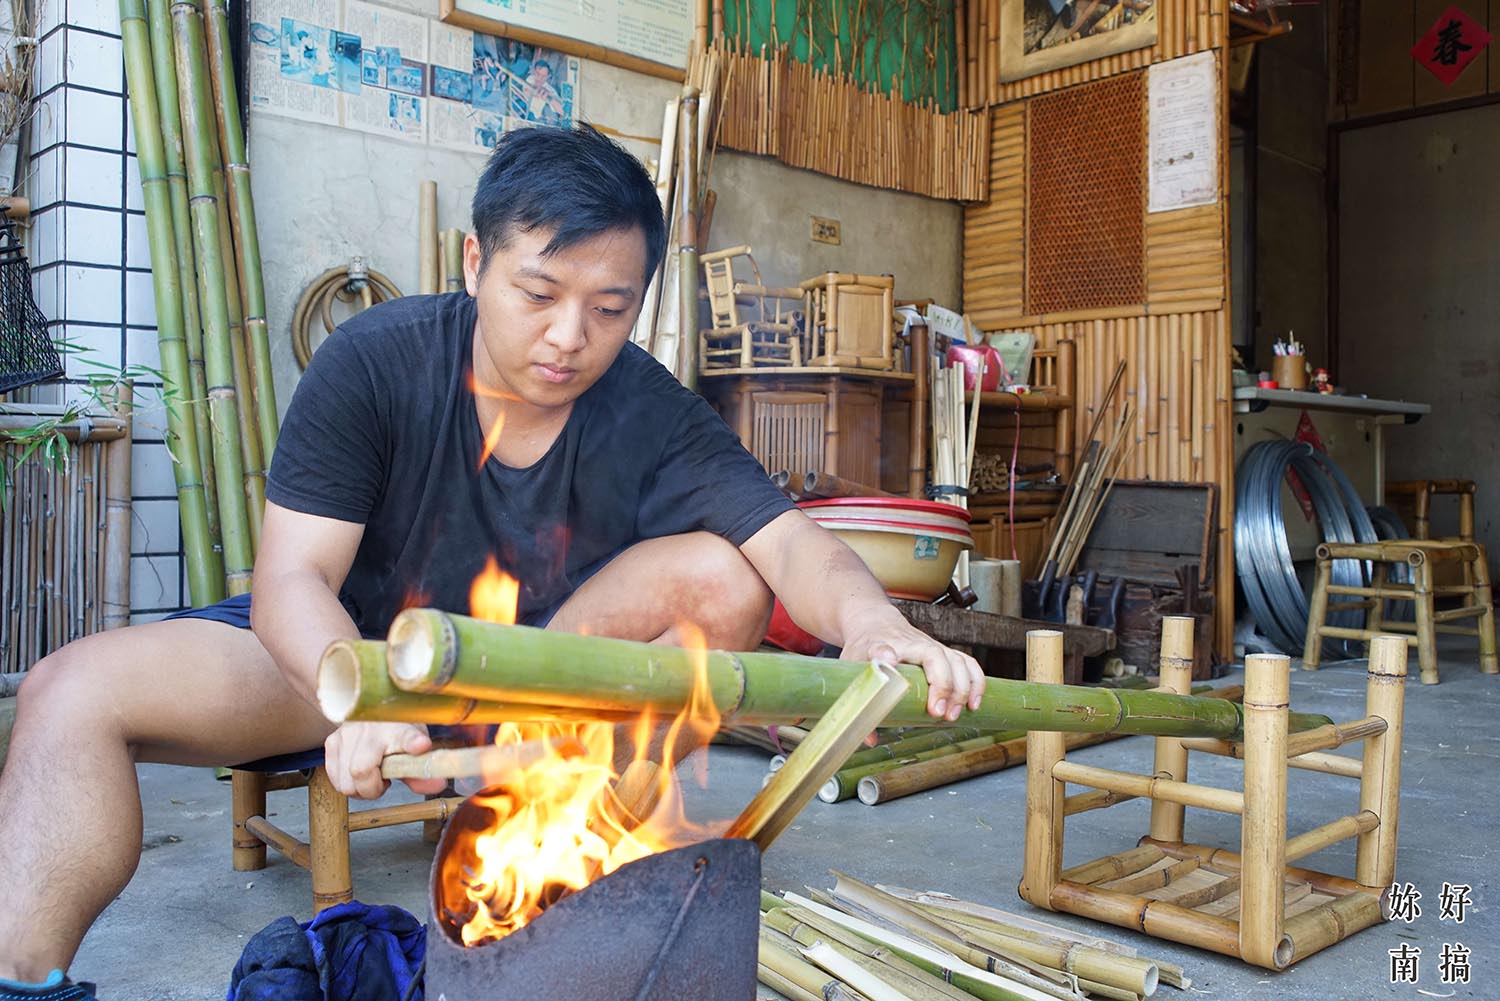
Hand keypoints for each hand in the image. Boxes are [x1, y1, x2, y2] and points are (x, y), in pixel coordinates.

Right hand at [324, 721, 444, 798]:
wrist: (375, 711)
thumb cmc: (398, 732)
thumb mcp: (416, 749)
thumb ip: (422, 772)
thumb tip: (438, 786)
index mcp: (398, 729)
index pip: (405, 736)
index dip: (413, 742)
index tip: (421, 744)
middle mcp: (370, 729)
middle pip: (360, 772)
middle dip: (372, 789)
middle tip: (383, 781)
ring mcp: (347, 733)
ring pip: (344, 782)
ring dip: (358, 788)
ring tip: (371, 775)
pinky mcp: (332, 741)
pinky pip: (333, 778)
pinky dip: (346, 783)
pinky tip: (358, 772)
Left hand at [839, 606, 985, 721]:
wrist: (877, 623)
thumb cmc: (866, 646)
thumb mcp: (854, 666)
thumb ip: (861, 700)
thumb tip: (870, 738)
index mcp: (886, 644)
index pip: (886, 648)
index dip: (888, 657)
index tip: (892, 665)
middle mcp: (915, 643)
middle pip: (935, 656)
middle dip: (942, 685)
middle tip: (937, 714)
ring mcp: (934, 647)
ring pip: (957, 661)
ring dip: (962, 688)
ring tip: (955, 714)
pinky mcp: (946, 654)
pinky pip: (968, 664)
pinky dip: (976, 683)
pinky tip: (974, 704)